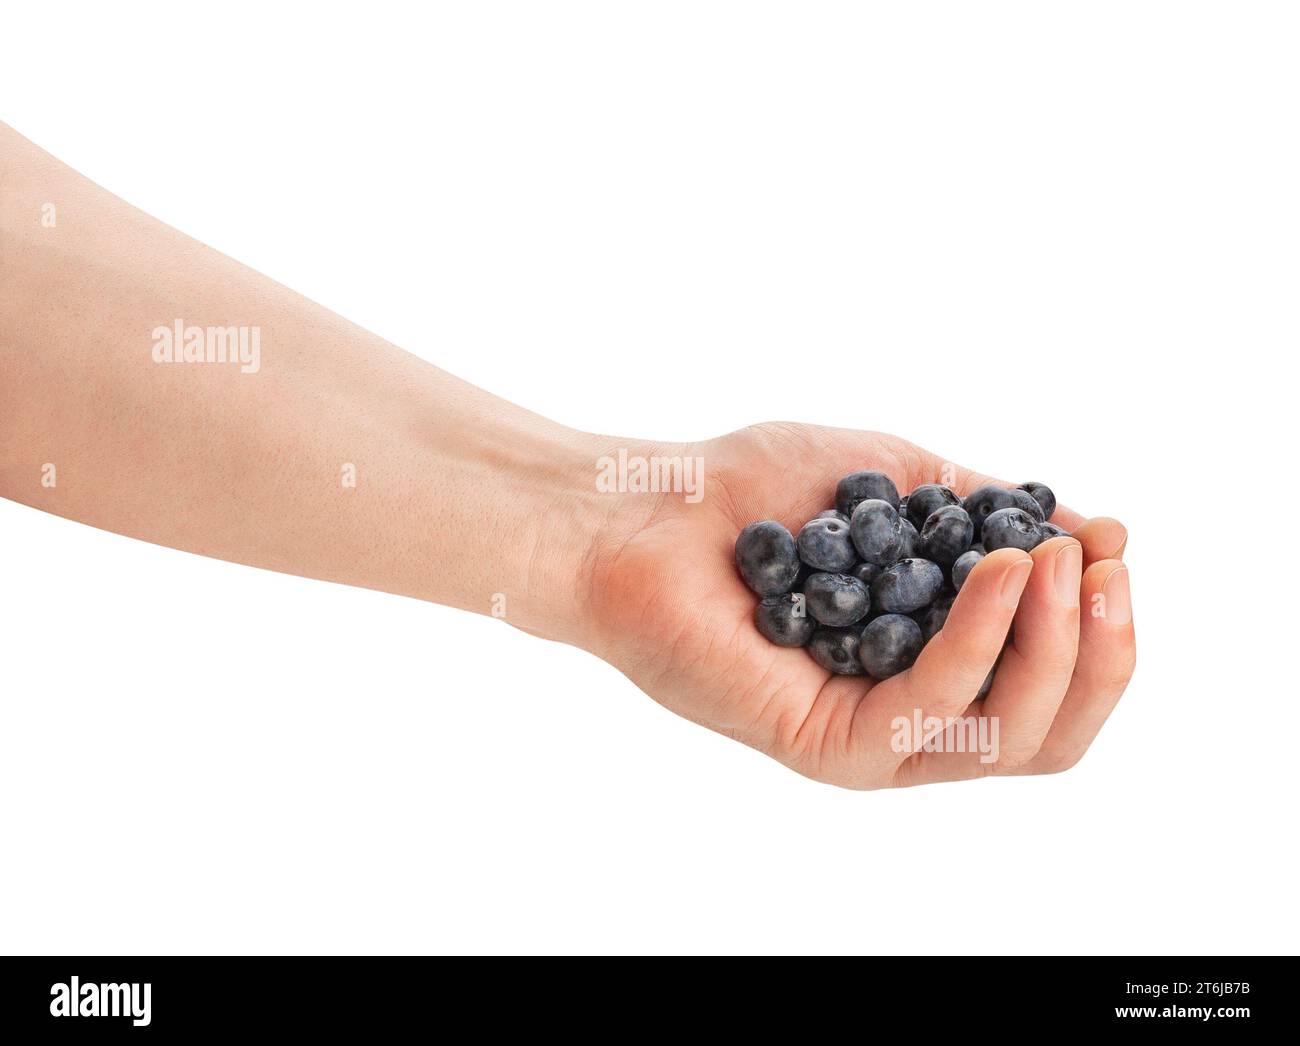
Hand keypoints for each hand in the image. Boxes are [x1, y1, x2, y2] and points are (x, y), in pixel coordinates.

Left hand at [584, 422, 1134, 787]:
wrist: (650, 506)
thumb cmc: (759, 490)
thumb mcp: (905, 486)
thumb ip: (996, 520)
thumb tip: (1109, 535)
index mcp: (932, 665)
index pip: (1053, 685)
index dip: (1102, 625)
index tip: (1110, 546)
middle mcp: (908, 715)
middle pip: (1049, 732)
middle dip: (1100, 650)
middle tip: (1099, 565)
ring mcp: (868, 740)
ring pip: (1008, 740)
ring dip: (1052, 646)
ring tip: (1050, 561)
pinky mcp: (825, 746)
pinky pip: (931, 712)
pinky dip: (979, 638)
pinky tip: (996, 571)